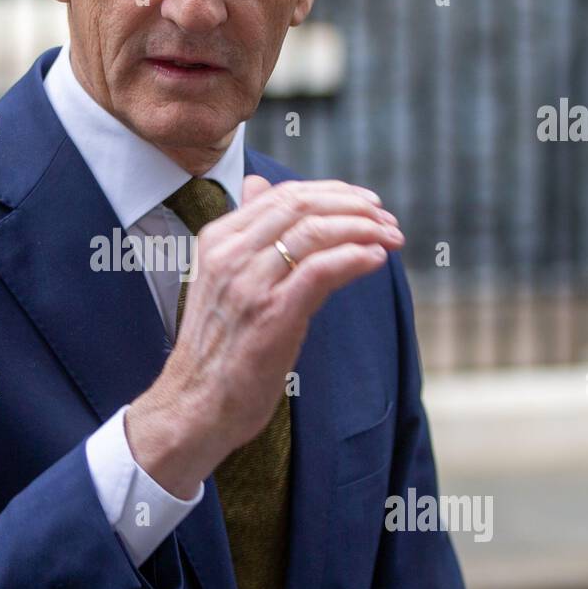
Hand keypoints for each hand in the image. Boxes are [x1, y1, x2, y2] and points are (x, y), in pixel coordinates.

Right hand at [125, 176, 403, 496]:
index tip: (367, 204)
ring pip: (315, 231)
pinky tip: (376, 260)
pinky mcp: (272, 313)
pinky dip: (355, 257)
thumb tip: (260, 184)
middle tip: (387, 220)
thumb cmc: (218, 347)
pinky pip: (321, 269)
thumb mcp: (224, 277)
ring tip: (391, 239)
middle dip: (354, 207)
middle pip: (302, 206)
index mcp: (218, 240)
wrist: (196, 404)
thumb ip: (247, 233)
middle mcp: (231, 255)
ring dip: (364, 230)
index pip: (284, 195)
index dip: (333, 193)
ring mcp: (249, 283)